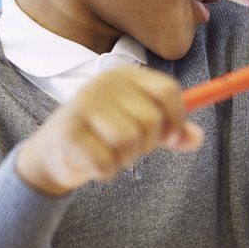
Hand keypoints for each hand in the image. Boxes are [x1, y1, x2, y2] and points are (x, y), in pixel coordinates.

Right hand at [16, 66, 203, 195]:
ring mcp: (83, 105)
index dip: (177, 117)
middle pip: (151, 119)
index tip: (171, 137)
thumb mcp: (139, 128)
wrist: (51, 153)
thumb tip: (197, 138)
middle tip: (130, 148)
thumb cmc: (103, 136)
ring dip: (125, 158)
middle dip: (147, 144)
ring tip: (111, 153)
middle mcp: (103, 83)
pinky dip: (106, 171)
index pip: (167, 89)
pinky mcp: (68, 132)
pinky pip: (107, 162)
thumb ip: (170, 131)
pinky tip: (94, 163)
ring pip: (130, 141)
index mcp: (125, 76)